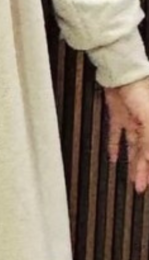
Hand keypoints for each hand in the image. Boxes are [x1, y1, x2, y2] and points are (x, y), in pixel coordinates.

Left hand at [103, 76, 148, 193]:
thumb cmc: (140, 91)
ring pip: (133, 146)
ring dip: (131, 162)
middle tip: (139, 187)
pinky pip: (116, 134)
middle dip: (143, 171)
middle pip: (145, 153)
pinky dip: (114, 147)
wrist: (121, 72)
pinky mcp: (118, 115)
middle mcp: (146, 125)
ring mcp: (132, 120)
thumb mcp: (148, 119)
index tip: (146, 184)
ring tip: (130, 177)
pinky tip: (114, 158)